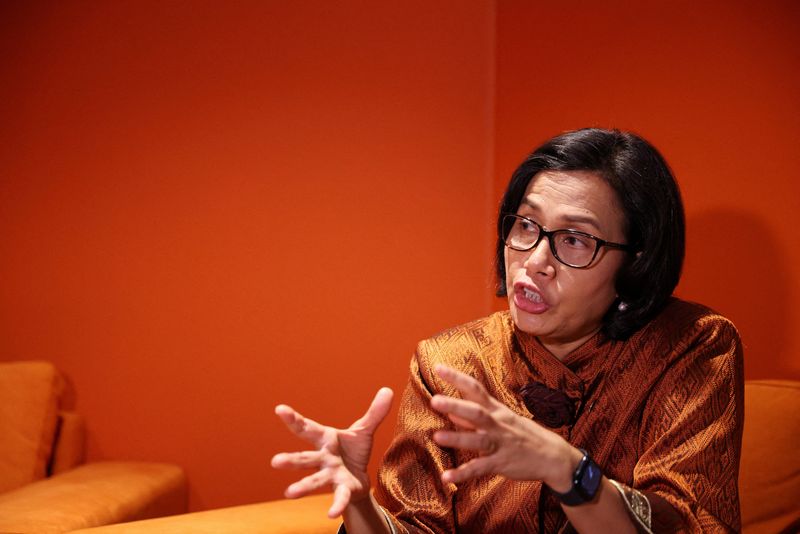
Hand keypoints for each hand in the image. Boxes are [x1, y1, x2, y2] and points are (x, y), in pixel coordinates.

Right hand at [271, 387, 393, 517]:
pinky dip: (336, 505)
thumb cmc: (354, 451)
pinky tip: (331, 515)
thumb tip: (388, 390)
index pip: (307, 428)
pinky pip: (339, 497)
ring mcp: (330, 475)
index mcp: (326, 440)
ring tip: (289, 493)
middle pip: (305, 459)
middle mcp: (323, 458)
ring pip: (315, 480)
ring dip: (303, 487)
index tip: (280, 409)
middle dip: (291, 461)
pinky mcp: (343, 489)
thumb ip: (374, 413)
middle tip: (275, 462)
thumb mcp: (364, 430)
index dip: (293, 419)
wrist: (359, 478)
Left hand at [430, 365, 578, 490]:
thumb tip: (451, 412)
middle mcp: (498, 424)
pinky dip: (463, 473)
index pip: (476, 389)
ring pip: (478, 440)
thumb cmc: (523, 434)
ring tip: (436, 437)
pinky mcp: (501, 464)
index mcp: (497, 410)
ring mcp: (500, 444)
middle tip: (434, 400)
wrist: (554, 456)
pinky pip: (480, 468)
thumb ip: (475, 417)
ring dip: (458, 439)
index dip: (457, 378)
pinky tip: (446, 477)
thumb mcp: (502, 420)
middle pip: (477, 412)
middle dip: (456, 405)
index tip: (438, 367)